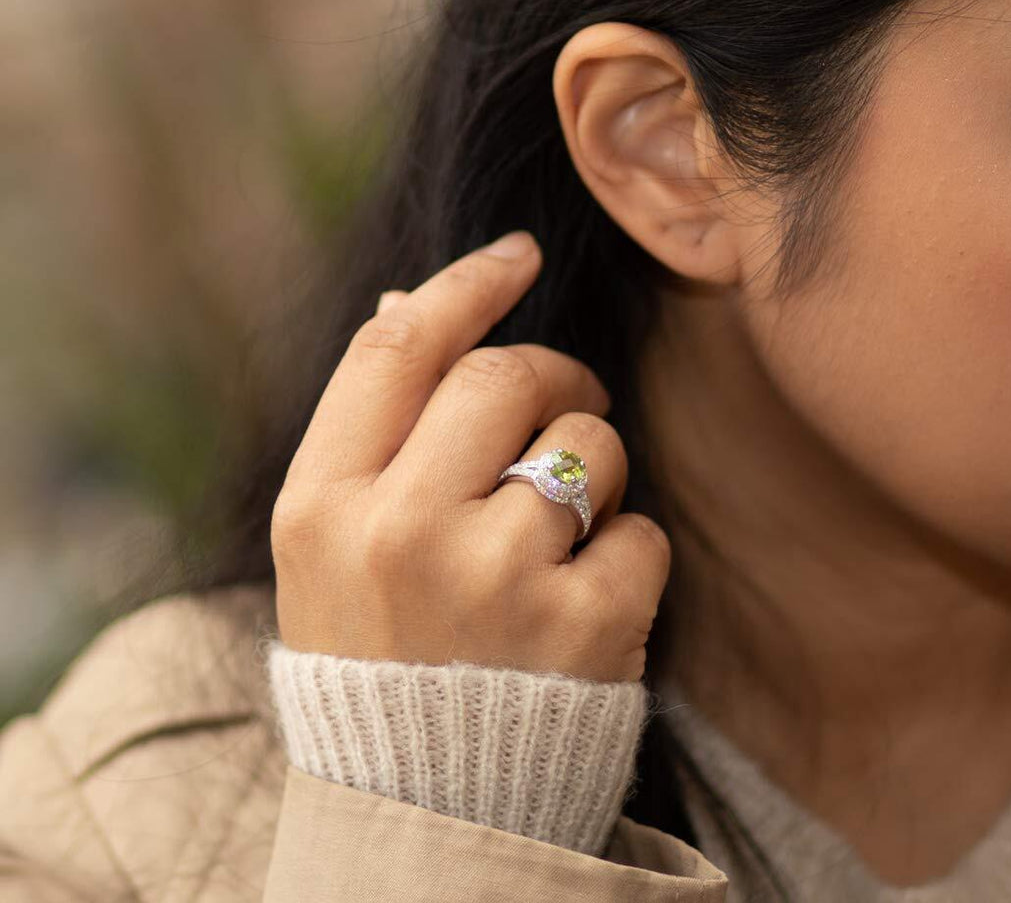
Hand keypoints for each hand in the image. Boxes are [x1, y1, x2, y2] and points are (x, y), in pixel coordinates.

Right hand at [271, 230, 671, 681]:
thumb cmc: (380, 651)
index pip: (399, 348)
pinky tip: (587, 600)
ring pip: (587, 444)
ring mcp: (494, 583)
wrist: (428, 803)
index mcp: (322, 507)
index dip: (467, 284)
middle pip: (505, 375)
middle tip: (568, 400)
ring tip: (560, 531)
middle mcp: (401, 535)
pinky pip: (641, 531)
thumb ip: (370, 427)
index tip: (518, 254)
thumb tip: (409, 302)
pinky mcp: (582, 631)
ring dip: (592, 469)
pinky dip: (629, 550)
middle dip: (553, 374)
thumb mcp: (333, 545)